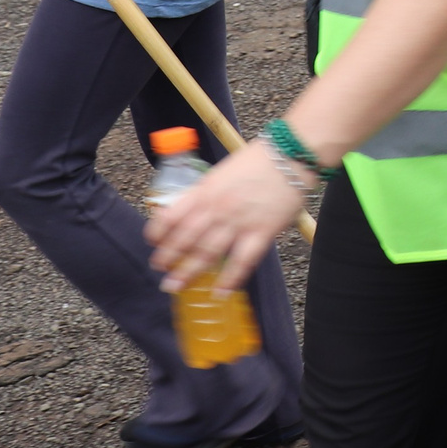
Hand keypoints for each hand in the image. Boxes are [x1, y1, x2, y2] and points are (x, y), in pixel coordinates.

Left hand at [146, 141, 308, 293]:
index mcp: (204, 191)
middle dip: (169, 259)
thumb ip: (205, 193)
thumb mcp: (221, 173)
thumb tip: (189, 212)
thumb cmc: (258, 160)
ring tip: (176, 285)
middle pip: (185, 240)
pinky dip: (230, 279)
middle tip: (161, 273)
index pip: (171, 217)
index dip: (159, 234)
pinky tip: (220, 292)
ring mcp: (239, 222)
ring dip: (189, 272)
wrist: (292, 155)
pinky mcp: (262, 232)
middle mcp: (217, 208)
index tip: (154, 244)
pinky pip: (242, 261)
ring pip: (207, 253)